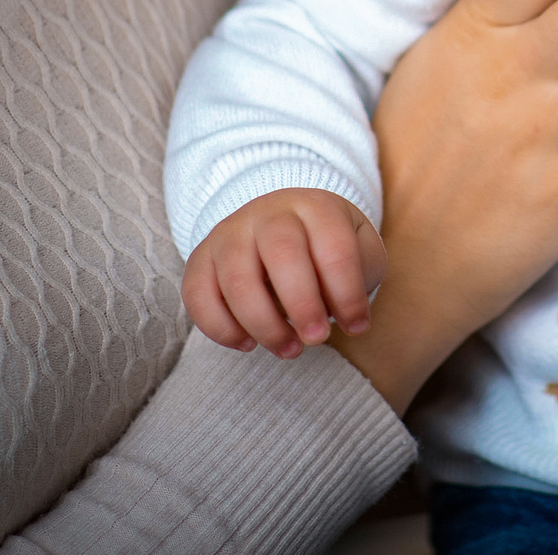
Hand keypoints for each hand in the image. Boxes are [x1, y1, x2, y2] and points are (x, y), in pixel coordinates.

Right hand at [182, 188, 386, 359]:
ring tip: (289, 349)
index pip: (334, 246)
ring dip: (263, 324)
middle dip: (302, 304)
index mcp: (316, 207)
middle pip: (281, 253)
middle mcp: (268, 212)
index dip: (347, 292)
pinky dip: (221, 328)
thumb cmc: (326, 250)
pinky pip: (198, 295)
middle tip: (317, 338)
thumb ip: (359, 277)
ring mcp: (229, 233)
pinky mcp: (201, 258)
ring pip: (236, 278)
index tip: (358, 327)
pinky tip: (248, 343)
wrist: (282, 226)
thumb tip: (348, 317)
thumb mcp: (358, 252)